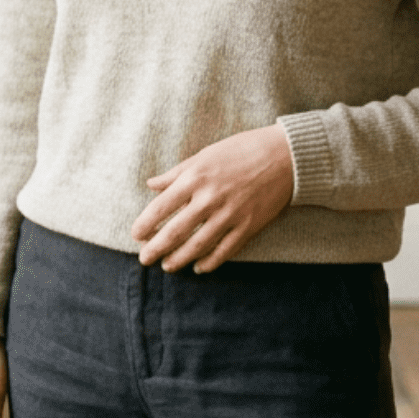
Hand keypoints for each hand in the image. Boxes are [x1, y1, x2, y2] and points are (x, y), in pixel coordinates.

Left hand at [131, 125, 293, 273]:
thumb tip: (152, 185)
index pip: (162, 206)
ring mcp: (230, 214)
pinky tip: (199, 267)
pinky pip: (224, 251)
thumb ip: (176, 173)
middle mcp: (210, 198)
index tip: (135, 235)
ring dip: (179, 259)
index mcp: (195, 177)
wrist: (283, 156)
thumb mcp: (204, 155)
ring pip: (198, 245)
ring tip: (167, 266)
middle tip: (144, 259)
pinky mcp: (248, 226)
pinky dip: (210, 262)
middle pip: (176, 231)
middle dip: (156, 248)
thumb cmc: (240, 150)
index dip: (146, 224)